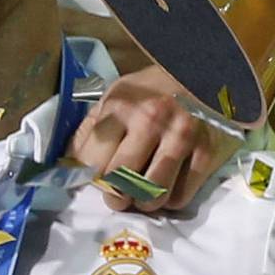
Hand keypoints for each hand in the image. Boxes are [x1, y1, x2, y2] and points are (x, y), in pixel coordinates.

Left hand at [70, 67, 238, 212]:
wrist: (200, 72)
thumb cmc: (148, 92)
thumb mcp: (112, 99)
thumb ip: (89, 132)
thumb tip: (67, 170)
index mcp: (120, 107)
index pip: (91, 161)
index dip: (89, 178)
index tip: (94, 179)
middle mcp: (150, 121)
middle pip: (120, 181)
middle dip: (115, 197)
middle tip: (118, 195)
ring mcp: (181, 137)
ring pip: (152, 195)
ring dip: (142, 202)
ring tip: (141, 194)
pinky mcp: (207, 151)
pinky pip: (180, 196)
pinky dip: (169, 200)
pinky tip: (167, 186)